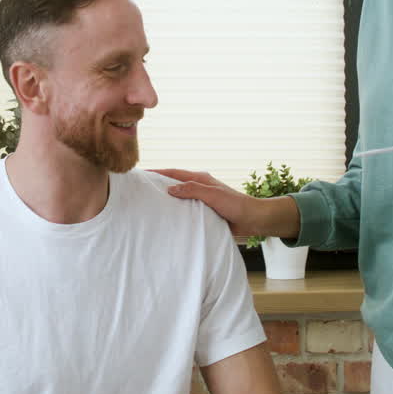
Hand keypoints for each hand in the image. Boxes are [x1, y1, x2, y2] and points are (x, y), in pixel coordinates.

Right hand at [152, 168, 297, 238]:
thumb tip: (169, 188)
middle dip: (158, 186)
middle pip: (174, 184)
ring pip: (179, 199)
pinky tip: (166, 220)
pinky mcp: (203, 213)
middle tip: (139, 191)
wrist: (253, 220)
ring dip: (166, 200)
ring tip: (148, 206)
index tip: (141, 173)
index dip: (157, 172)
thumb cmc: (236, 205)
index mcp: (200, 179)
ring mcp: (200, 201)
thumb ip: (193, 190)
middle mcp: (199, 188)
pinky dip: (176, 213)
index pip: (174, 173)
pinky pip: (186, 211)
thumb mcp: (213, 195)